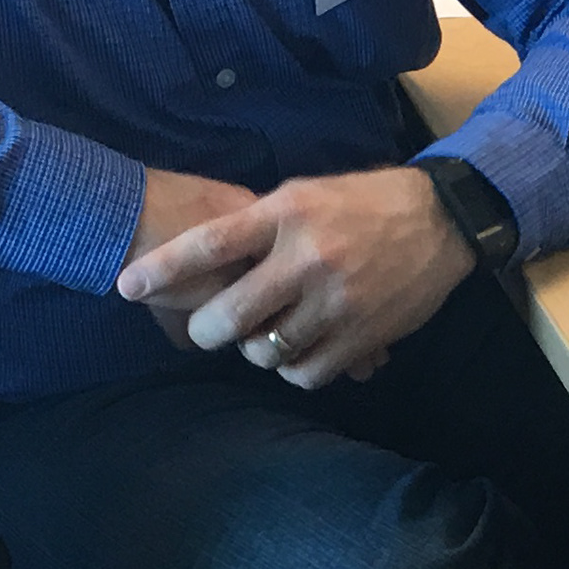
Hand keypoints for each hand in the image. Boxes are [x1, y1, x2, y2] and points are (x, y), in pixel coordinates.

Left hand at [115, 165, 475, 388]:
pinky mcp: (362, 334)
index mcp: (285, 214)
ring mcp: (336, 300)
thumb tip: (203, 258)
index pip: (211, 243)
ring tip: (264, 337)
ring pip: (266, 351)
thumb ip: (256, 223)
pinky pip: (306, 373)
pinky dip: (292, 370)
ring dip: (255, 350)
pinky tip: (298, 353)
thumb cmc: (361, 204)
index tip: (127, 287)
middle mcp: (308, 257)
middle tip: (208, 330)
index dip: (164, 269)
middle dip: (208, 330)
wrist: (440, 221)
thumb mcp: (304, 195)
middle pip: (231, 315)